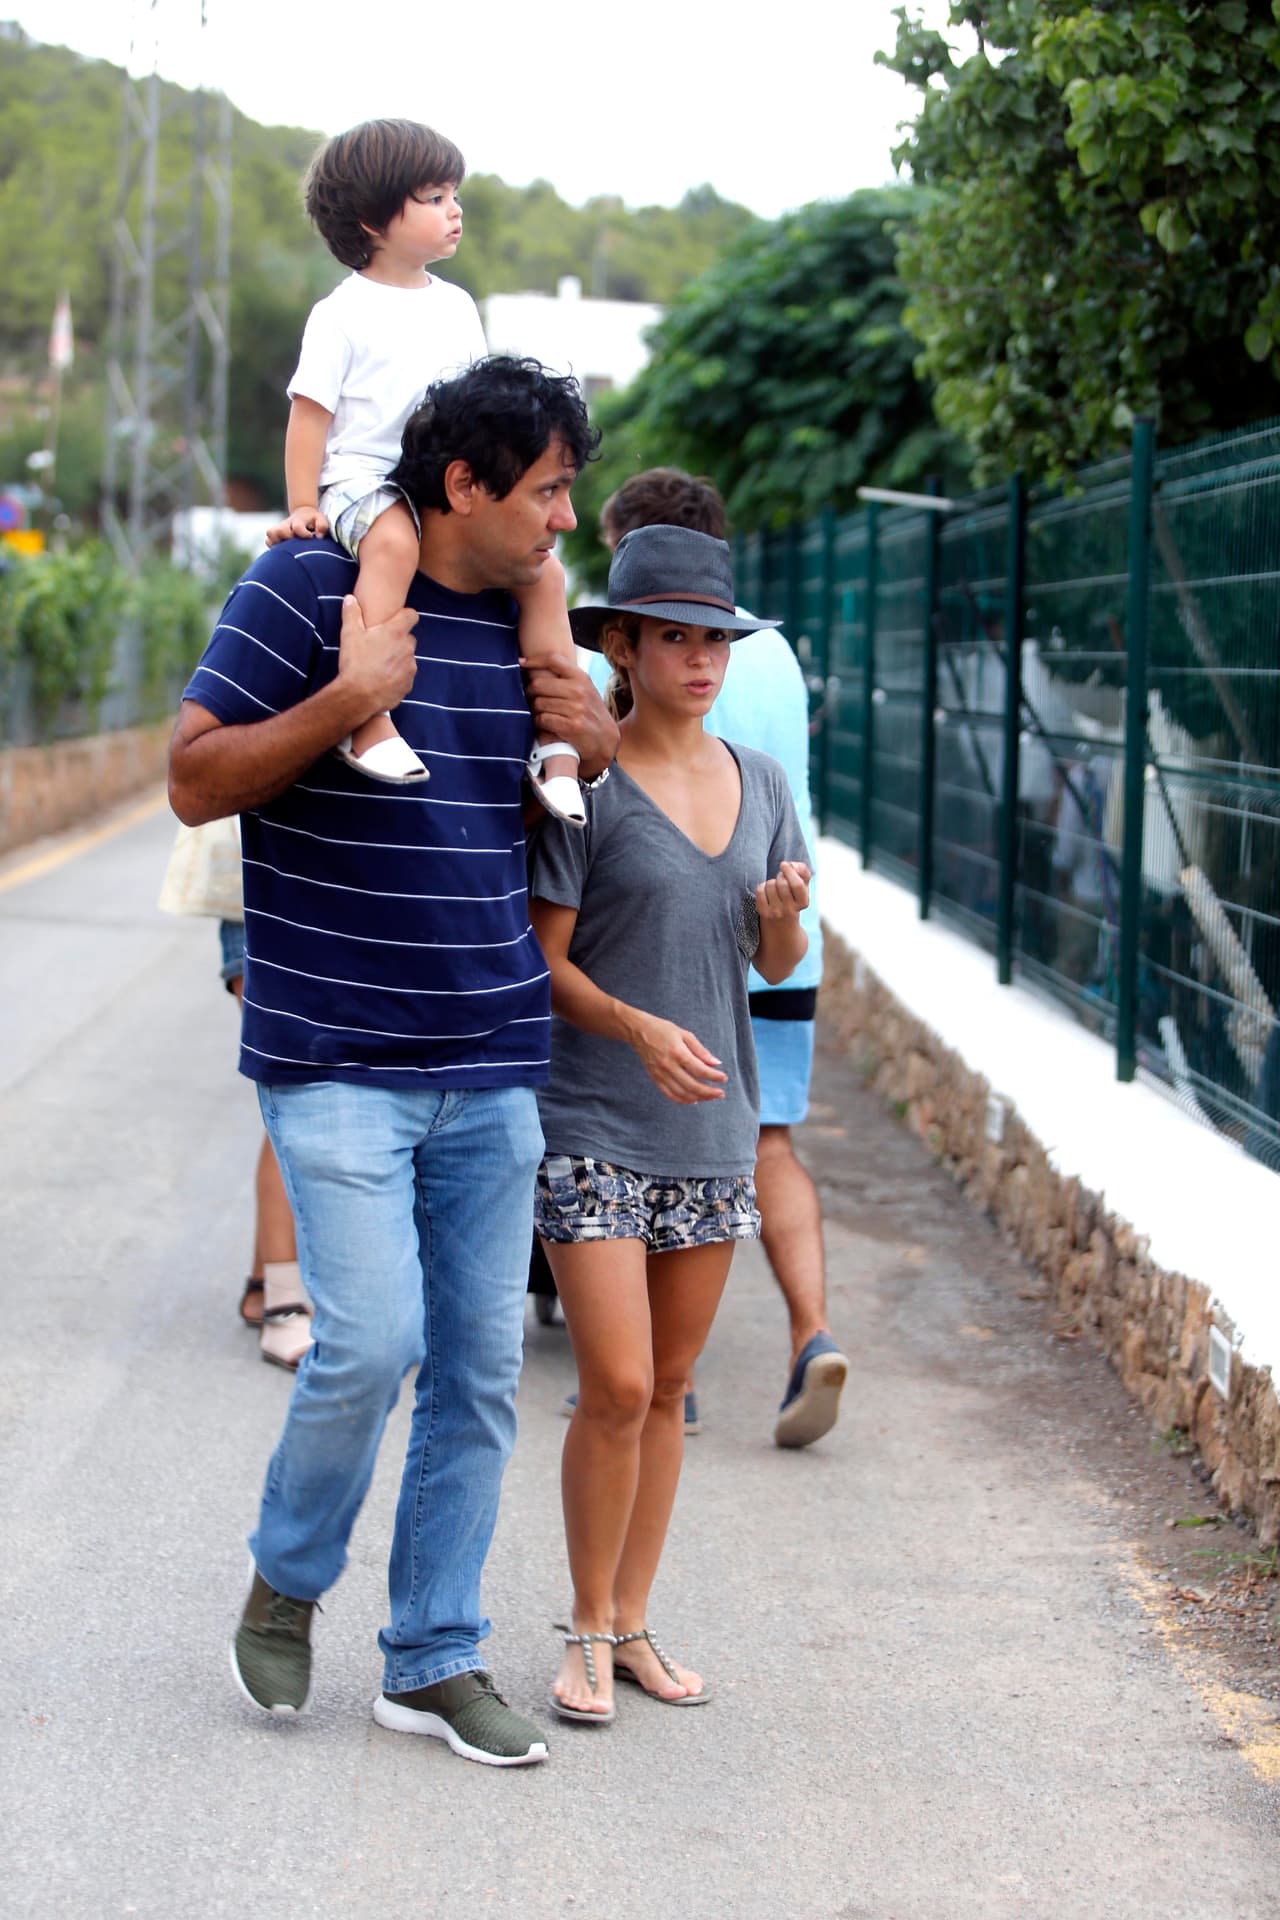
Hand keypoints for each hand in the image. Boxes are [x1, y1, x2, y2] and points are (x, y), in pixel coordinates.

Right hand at [266, 506, 329, 546]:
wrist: (303, 514)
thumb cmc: (313, 520)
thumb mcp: (321, 520)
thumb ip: (322, 526)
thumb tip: (318, 536)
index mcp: (298, 520)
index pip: (297, 527)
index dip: (303, 533)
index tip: (310, 536)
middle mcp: (287, 524)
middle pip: (280, 530)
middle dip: (288, 537)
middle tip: (296, 542)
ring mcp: (279, 529)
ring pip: (270, 533)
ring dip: (277, 541)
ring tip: (287, 546)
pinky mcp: (275, 535)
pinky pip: (268, 541)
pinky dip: (273, 545)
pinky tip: (283, 548)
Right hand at [335, 595, 418, 721]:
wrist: (359, 696)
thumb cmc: (354, 663)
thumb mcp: (349, 634)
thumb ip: (351, 613)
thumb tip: (350, 598)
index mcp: (395, 632)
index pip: (411, 615)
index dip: (404, 616)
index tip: (396, 620)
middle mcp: (407, 648)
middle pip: (408, 638)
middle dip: (398, 640)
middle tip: (381, 646)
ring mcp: (410, 667)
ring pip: (407, 658)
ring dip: (398, 659)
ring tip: (379, 665)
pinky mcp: (408, 684)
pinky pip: (405, 676)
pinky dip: (397, 676)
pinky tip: (382, 679)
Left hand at [520, 652, 618, 780]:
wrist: (605, 739)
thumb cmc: (590, 713)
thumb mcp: (585, 690)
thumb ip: (566, 678)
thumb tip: (536, 668)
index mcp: (581, 678)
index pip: (553, 659)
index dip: (534, 660)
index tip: (521, 662)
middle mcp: (579, 691)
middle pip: (538, 684)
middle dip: (529, 692)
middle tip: (529, 698)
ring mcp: (575, 709)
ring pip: (538, 703)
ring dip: (533, 710)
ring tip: (538, 712)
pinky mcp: (570, 726)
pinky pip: (542, 719)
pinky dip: (538, 722)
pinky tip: (543, 723)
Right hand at [630, 1013, 727, 1104]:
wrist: (638, 1031)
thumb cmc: (662, 1030)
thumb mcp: (684, 1034)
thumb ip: (700, 1050)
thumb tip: (716, 1063)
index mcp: (678, 1052)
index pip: (700, 1070)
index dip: (714, 1076)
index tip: (724, 1078)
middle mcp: (668, 1066)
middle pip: (692, 1085)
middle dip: (709, 1092)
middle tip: (720, 1093)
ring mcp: (660, 1074)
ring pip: (682, 1093)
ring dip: (699, 1098)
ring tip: (710, 1097)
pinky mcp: (655, 1079)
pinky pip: (670, 1095)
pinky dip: (683, 1100)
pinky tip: (694, 1100)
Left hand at [756, 860, 810, 921]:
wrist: (782, 931)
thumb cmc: (793, 903)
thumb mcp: (803, 891)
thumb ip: (803, 873)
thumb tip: (791, 864)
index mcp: (803, 903)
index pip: (797, 885)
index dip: (790, 871)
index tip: (785, 864)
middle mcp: (790, 910)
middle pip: (783, 883)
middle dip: (781, 875)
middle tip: (781, 878)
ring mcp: (776, 912)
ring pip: (771, 885)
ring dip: (772, 882)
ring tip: (775, 888)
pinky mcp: (763, 913)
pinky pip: (760, 890)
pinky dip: (762, 886)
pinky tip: (767, 892)